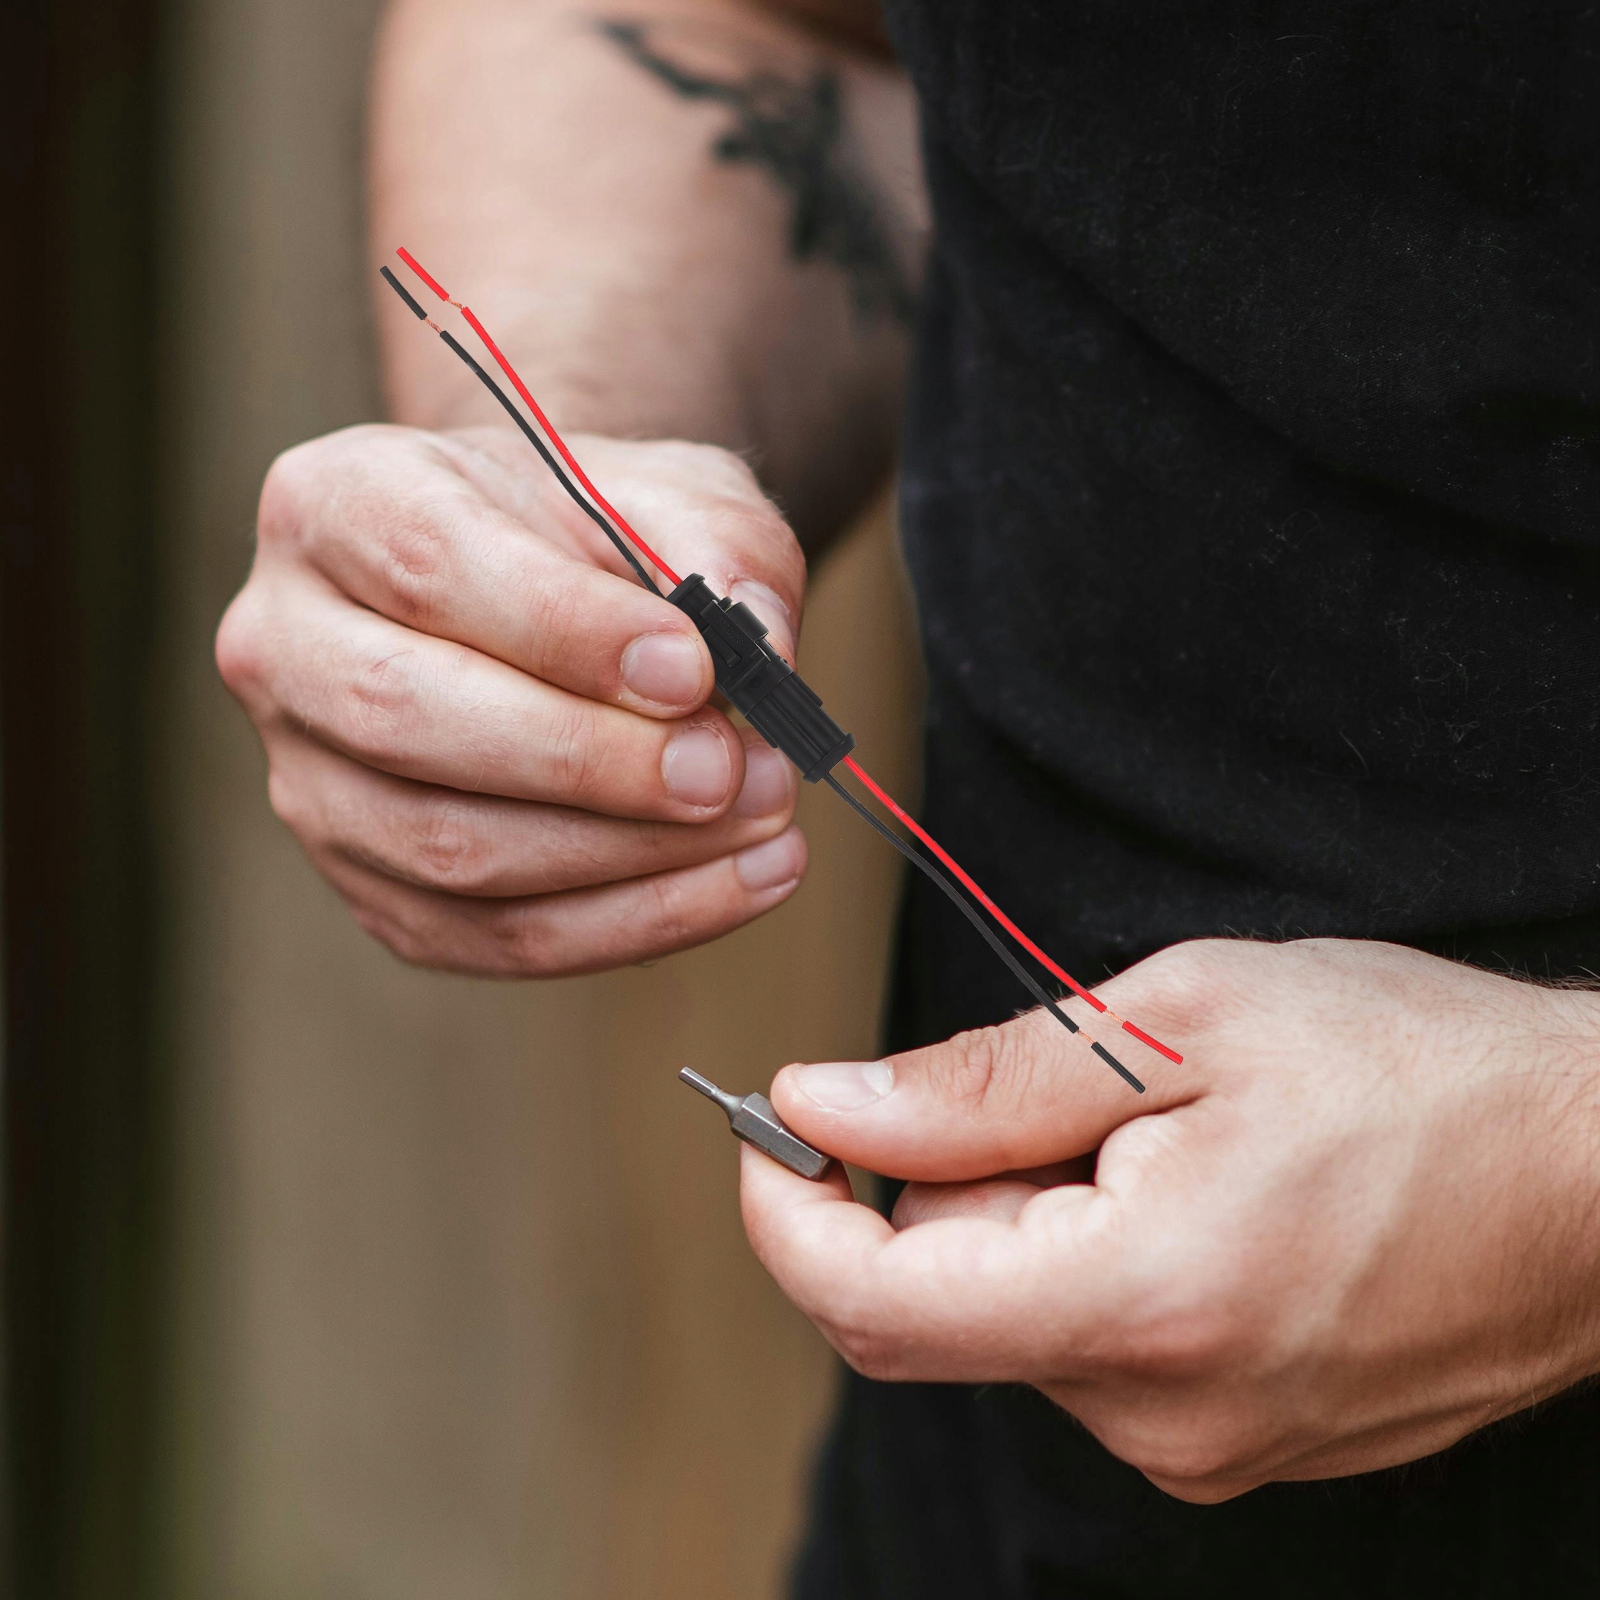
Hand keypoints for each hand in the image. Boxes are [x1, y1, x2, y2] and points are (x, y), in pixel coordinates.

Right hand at [217, 422, 809, 974]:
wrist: (555, 592)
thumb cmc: (601, 535)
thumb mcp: (670, 492)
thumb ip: (718, 549)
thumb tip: (762, 647)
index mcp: (334, 505)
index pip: (428, 567)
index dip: (564, 628)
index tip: (693, 666)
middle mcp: (285, 646)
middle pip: (406, 717)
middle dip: (588, 760)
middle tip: (729, 768)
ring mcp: (311, 782)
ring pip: (449, 851)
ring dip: (628, 854)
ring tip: (765, 820)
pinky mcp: (372, 886)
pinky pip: (496, 936)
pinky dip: (634, 922)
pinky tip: (747, 881)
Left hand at [742, 938, 1599, 1501]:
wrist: (1596, 1170)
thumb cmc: (1411, 1070)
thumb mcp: (1179, 1021)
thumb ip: (978, 1084)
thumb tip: (825, 1103)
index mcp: (1141, 1301)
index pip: (874, 1301)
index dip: (786, 1211)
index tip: (768, 1129)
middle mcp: (1164, 1414)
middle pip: (942, 1304)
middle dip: (943, 1184)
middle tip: (1053, 1088)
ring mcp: (1206, 1446)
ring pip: (1018, 1322)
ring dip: (1029, 1217)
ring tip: (1156, 1133)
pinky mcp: (1234, 1442)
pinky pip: (1094, 1350)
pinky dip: (1086, 1259)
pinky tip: (1187, 1191)